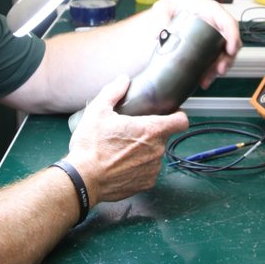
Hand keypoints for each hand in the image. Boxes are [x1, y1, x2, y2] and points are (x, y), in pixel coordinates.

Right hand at [66, 75, 188, 204]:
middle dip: (150, 133)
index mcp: (151, 130)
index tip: (169, 114)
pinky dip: (138, 167)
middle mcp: (157, 150)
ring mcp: (153, 168)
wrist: (83, 179)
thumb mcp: (97, 111)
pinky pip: (148, 170)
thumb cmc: (91, 146)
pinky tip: (122, 164)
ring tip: (123, 149)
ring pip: (155, 154)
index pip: (181, 121)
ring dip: (144, 150)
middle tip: (131, 131)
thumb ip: (113, 92)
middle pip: (163, 136)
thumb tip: (123, 80)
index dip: (177, 116)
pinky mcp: (146, 183)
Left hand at [146, 0, 241, 87]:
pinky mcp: (206, 50)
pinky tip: (204, 80)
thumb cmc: (166, 12)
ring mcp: (211, 38)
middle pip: (230, 42)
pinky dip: (211, 72)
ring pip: (224, 55)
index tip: (230, 49)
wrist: (159, 25)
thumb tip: (162, 29)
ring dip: (220, 68)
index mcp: (208, 11)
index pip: (227, 22)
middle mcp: (214, 25)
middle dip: (228, 58)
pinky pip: (215, 62)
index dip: (233, 36)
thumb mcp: (162, 7)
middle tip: (220, 68)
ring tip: (208, 77)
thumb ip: (161, 14)